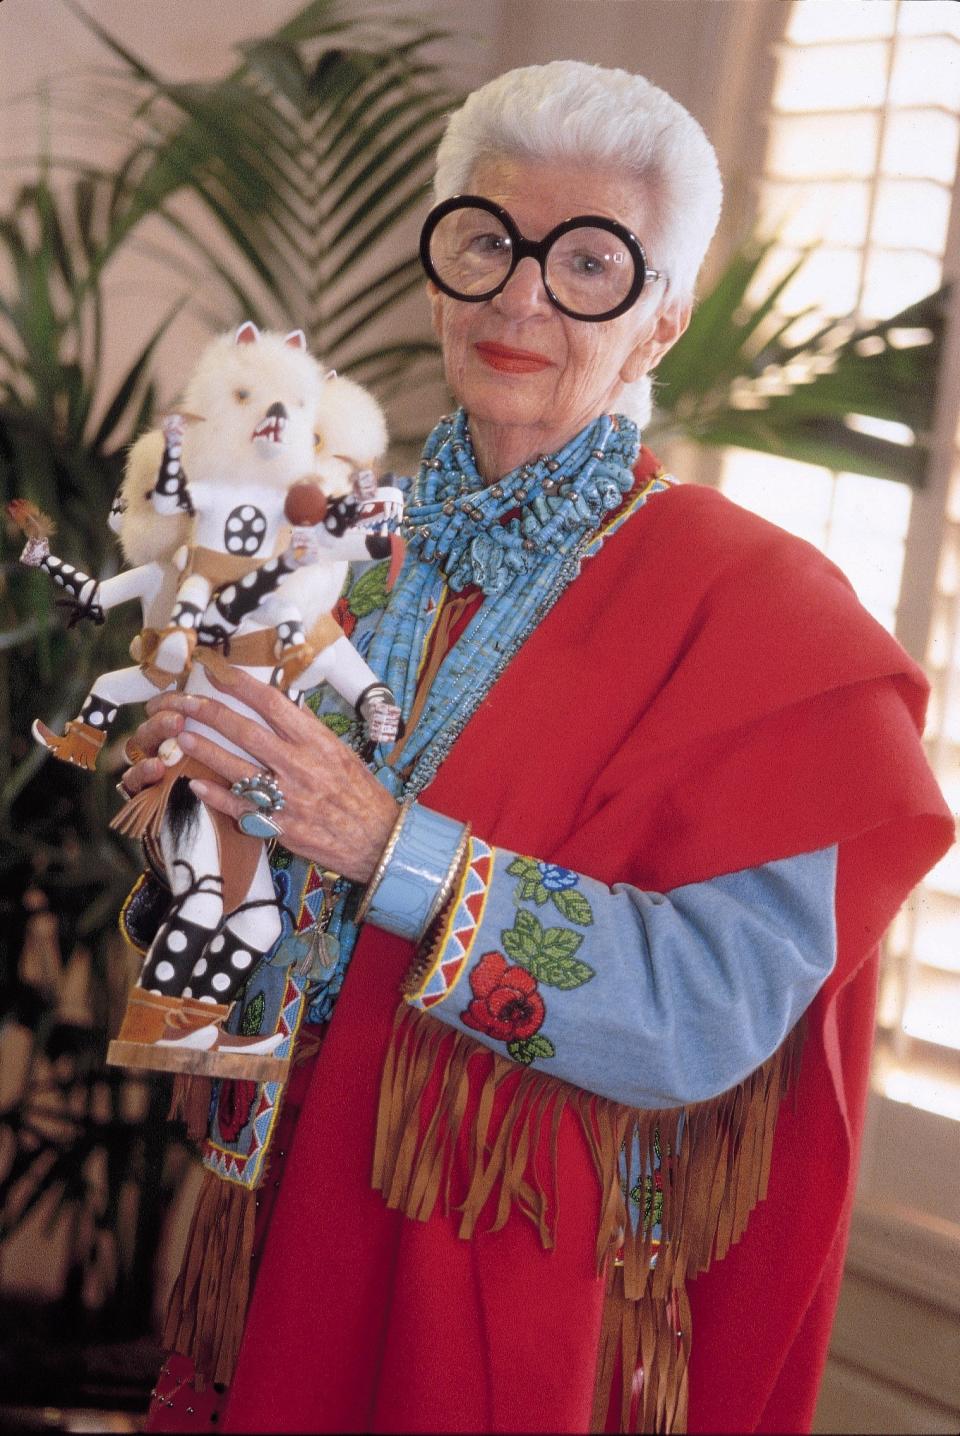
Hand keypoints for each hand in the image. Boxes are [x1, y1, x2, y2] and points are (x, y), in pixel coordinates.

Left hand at [136, 665, 398, 883]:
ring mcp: (287, 798)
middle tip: (184, 701)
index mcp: (317, 742)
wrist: (378, 840)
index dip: (242, 685)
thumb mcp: (342, 753)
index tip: (218, 672)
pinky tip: (196, 784)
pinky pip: (240, 808)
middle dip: (210, 712)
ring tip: (182, 736)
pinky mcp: (279, 827)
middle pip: (246, 731)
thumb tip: (284, 705)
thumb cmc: (361, 794)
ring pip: (236, 768)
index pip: (273, 704)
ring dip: (205, 750)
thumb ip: (310, 730)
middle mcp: (300, 766)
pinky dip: (216, 796)